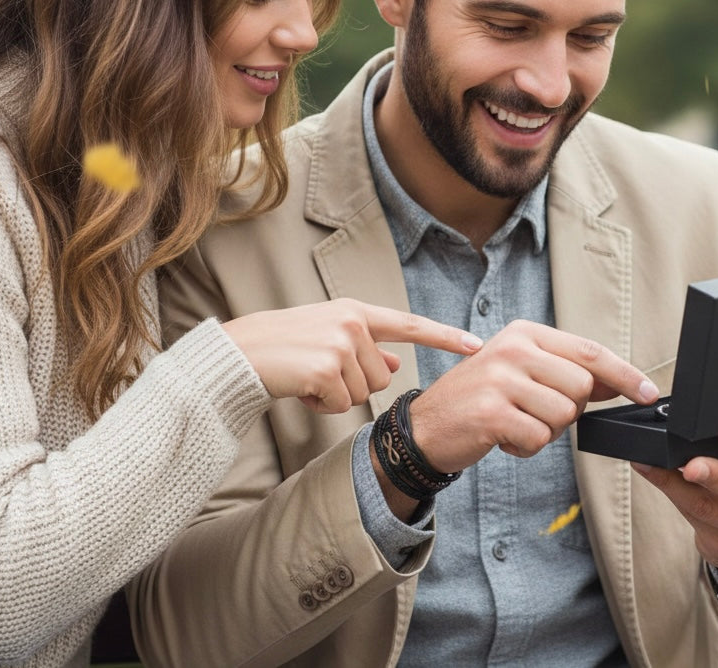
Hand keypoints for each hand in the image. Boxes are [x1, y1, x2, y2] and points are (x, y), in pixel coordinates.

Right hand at [222, 298, 481, 412]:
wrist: (240, 354)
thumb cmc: (284, 348)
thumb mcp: (328, 340)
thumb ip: (365, 350)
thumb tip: (395, 366)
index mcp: (356, 312)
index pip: (410, 325)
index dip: (445, 337)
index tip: (477, 345)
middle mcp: (352, 322)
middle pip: (381, 378)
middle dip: (351, 385)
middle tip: (317, 371)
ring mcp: (340, 343)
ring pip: (362, 394)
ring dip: (334, 396)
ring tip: (306, 376)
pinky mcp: (326, 367)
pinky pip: (340, 404)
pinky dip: (320, 405)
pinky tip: (299, 387)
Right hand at [409, 319, 658, 473]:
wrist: (425, 426)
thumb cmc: (479, 398)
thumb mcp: (519, 369)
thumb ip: (563, 370)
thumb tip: (618, 384)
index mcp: (524, 333)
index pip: (589, 352)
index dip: (625, 374)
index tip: (649, 393)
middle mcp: (512, 349)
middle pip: (582, 388)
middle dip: (569, 410)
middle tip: (536, 412)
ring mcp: (500, 380)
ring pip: (563, 415)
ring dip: (545, 431)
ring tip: (516, 423)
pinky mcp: (491, 413)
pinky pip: (538, 439)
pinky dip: (526, 448)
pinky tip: (503, 438)